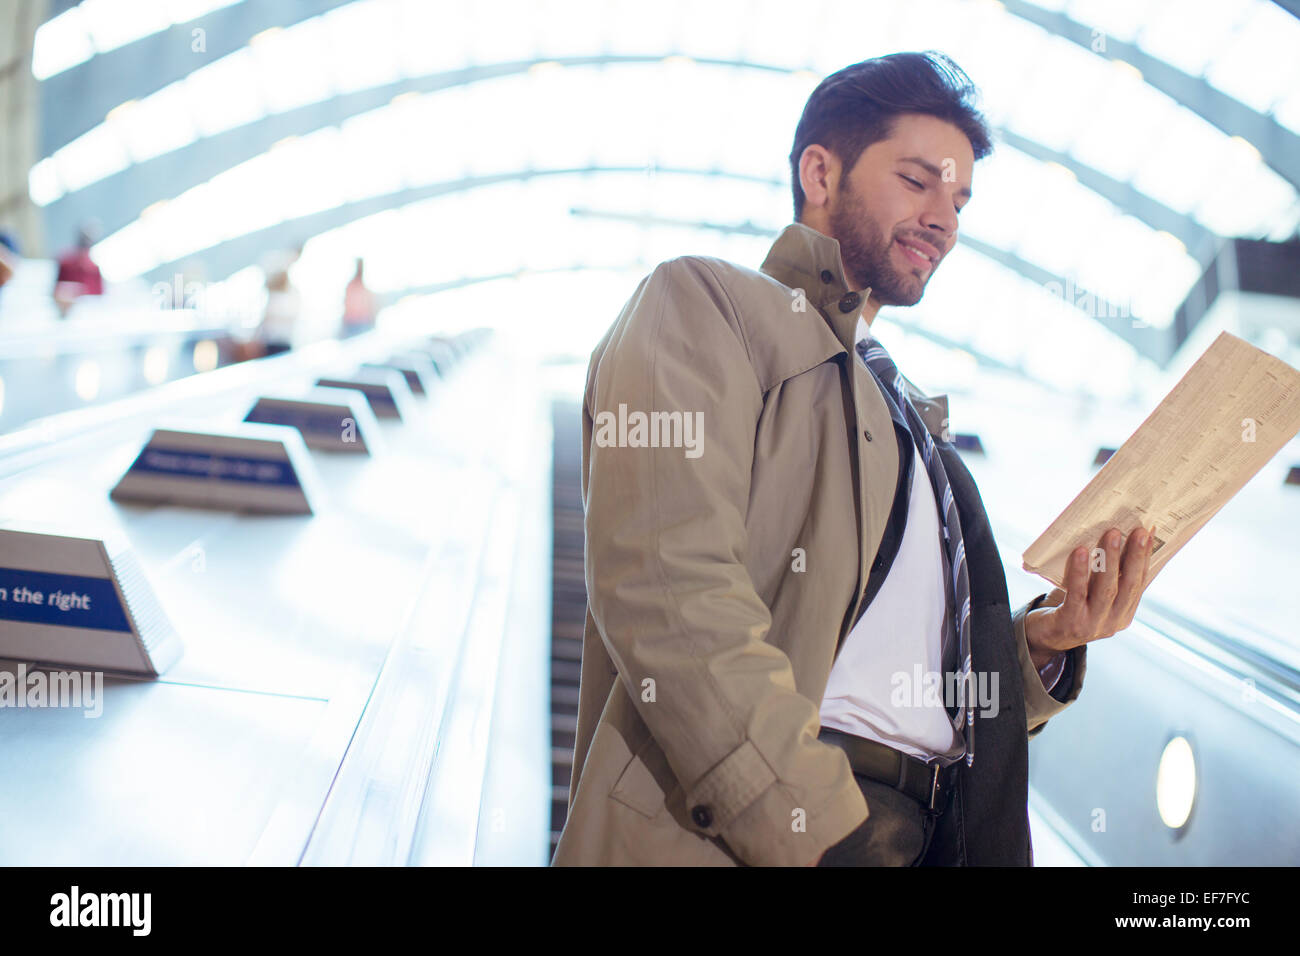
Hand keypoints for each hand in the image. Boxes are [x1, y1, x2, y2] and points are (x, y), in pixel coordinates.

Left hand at [1024, 525, 1155, 668]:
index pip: (1139, 584)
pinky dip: (1080, 572)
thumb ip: (1107, 579)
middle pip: (1127, 585)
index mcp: (1123, 615)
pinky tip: (1081, 552)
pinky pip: (1076, 594)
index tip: (1149, 534)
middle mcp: (1112, 622)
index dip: (1144, 559)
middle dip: (1134, 556)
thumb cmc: (1071, 608)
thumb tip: (1116, 538)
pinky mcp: (1070, 622)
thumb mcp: (1094, 597)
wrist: (1043, 638)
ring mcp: (1092, 625)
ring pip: (1106, 588)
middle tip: (1138, 531)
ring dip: (1111, 559)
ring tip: (1112, 534)